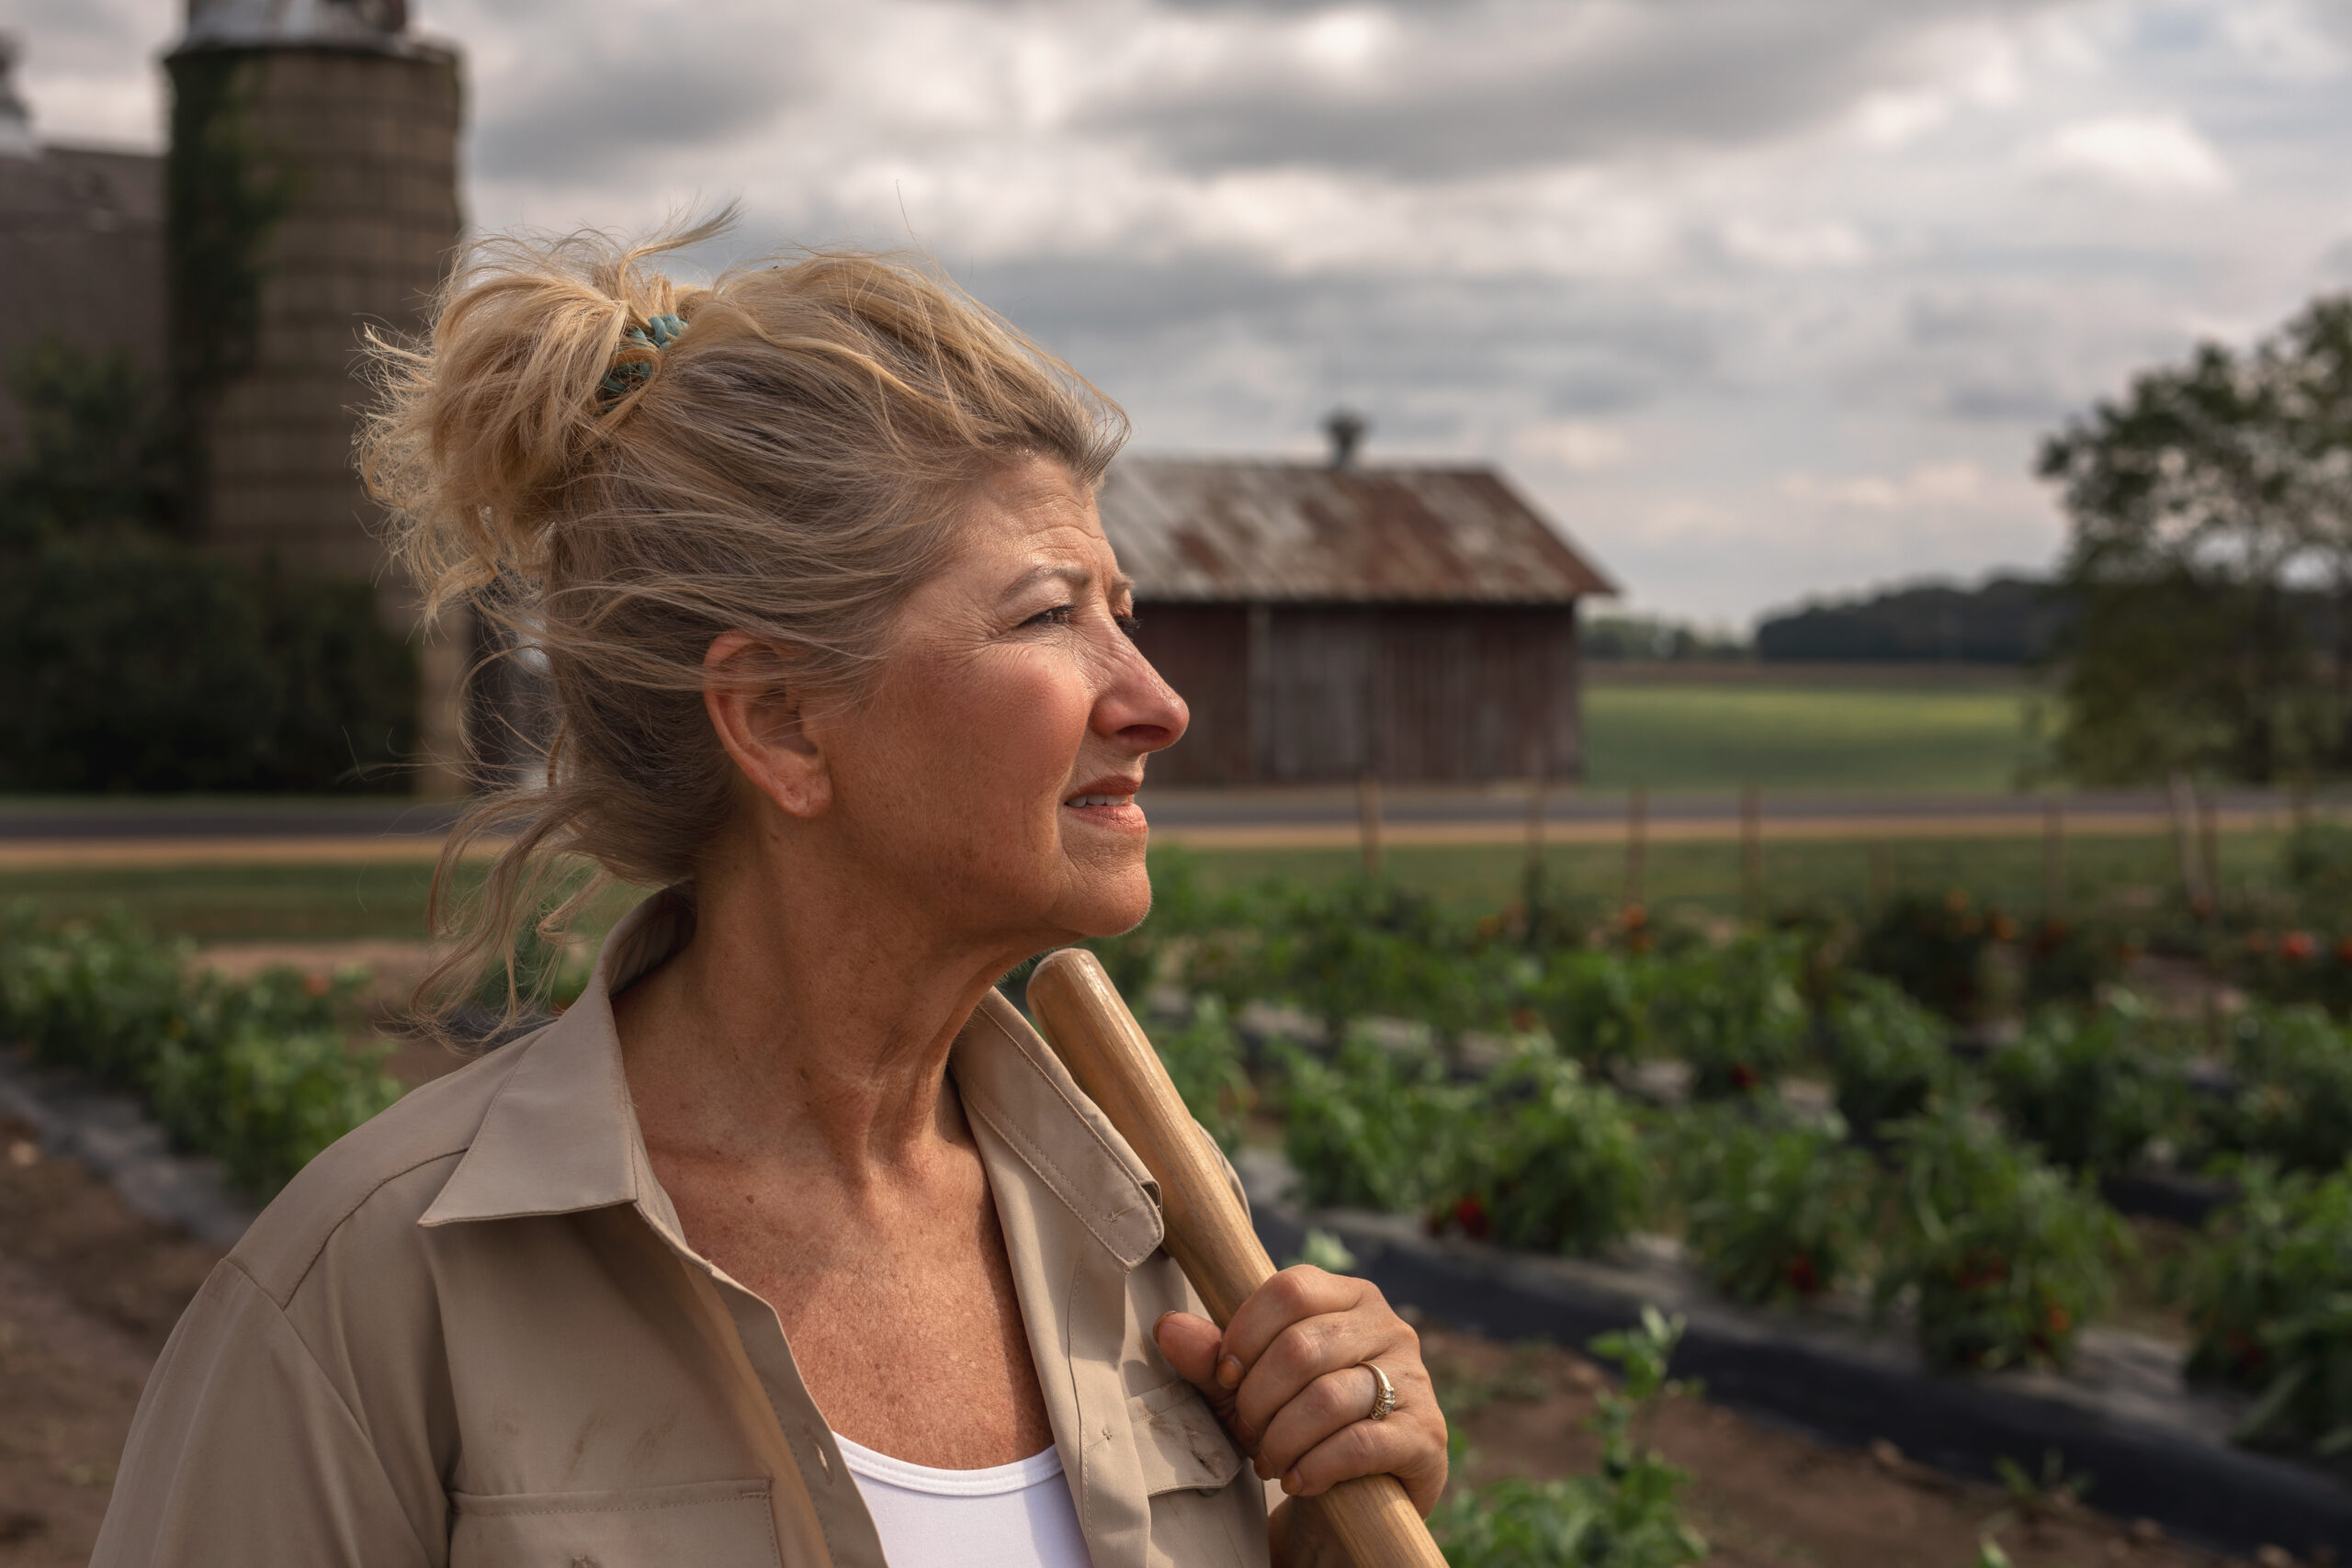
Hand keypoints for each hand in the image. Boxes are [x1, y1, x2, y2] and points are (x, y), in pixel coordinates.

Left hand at [1153, 1267, 1446, 1516]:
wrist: (1358, 1498)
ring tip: (1269, 1461)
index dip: (1245, 1333)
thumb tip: (1168, 1328)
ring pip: (1327, 1397)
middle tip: (1246, 1431)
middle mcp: (1390, 1328)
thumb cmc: (1299, 1426)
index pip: (1290, 1289)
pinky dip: (1316, 1465)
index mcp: (1349, 1297)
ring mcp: (1413, 1379)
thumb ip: (1211, 1360)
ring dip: (1282, 1438)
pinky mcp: (1425, 1434)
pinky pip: (1359, 1443)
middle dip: (1258, 1399)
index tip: (1225, 1376)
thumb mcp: (1249, 1390)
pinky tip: (1299, 1481)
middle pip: (1302, 1346)